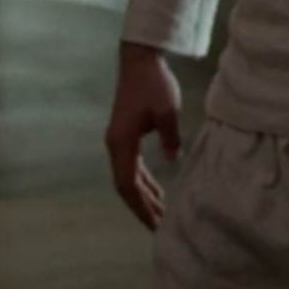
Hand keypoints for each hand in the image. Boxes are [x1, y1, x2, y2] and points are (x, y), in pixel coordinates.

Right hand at [103, 43, 181, 229]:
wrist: (139, 61)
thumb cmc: (153, 84)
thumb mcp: (167, 110)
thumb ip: (170, 137)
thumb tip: (173, 159)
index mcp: (122, 143)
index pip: (127, 184)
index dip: (140, 206)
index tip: (154, 223)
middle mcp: (115, 146)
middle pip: (126, 186)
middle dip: (142, 207)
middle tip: (159, 227)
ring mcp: (118, 141)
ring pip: (128, 178)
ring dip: (143, 195)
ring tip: (160, 214)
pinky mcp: (125, 135)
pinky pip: (132, 166)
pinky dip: (143, 181)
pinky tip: (156, 190)